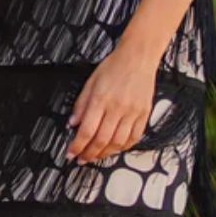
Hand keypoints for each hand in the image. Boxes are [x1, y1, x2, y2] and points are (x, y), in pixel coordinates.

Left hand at [66, 45, 157, 163]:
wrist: (138, 58)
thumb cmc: (114, 67)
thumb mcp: (90, 82)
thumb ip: (81, 104)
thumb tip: (73, 123)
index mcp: (101, 99)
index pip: (87, 130)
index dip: (77, 146)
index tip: (71, 153)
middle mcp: (117, 108)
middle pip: (102, 140)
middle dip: (89, 154)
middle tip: (82, 158)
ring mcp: (132, 112)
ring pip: (118, 143)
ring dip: (105, 154)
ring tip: (96, 156)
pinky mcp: (144, 114)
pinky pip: (134, 138)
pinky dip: (123, 147)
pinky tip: (115, 149)